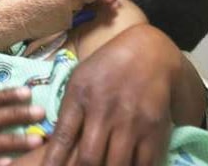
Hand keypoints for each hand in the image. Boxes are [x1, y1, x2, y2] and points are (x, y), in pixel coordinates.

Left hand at [42, 25, 174, 165]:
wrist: (148, 53)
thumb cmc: (105, 66)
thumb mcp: (78, 79)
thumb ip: (68, 109)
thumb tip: (53, 140)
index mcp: (80, 96)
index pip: (64, 136)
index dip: (53, 161)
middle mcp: (105, 111)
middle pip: (90, 157)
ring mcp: (131, 123)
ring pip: (116, 165)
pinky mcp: (154, 131)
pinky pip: (143, 164)